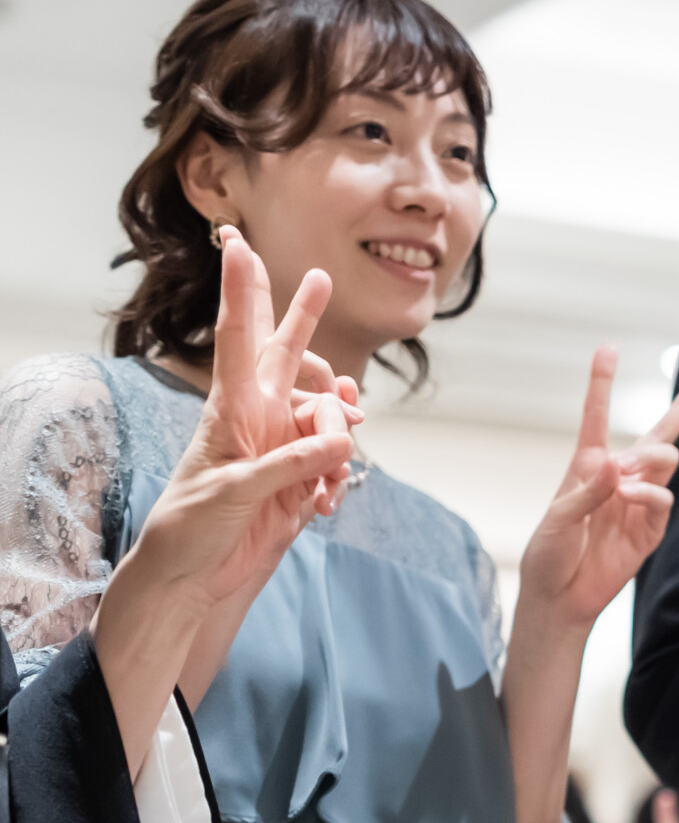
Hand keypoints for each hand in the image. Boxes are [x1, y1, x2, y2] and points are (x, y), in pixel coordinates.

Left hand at [122, 229, 360, 612]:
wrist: (197, 576)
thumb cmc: (193, 526)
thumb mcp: (234, 492)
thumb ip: (289, 465)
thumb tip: (341, 446)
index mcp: (230, 410)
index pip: (237, 340)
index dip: (241, 292)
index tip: (237, 245)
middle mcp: (258, 419)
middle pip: (286, 354)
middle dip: (303, 317)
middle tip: (322, 277)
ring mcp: (281, 446)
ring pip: (331, 421)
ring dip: (340, 448)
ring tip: (326, 488)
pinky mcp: (300, 478)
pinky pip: (337, 467)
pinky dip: (338, 486)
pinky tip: (324, 509)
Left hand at [515, 348, 678, 627]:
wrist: (560, 598)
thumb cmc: (549, 555)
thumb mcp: (556, 519)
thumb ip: (587, 490)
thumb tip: (617, 464)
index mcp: (587, 467)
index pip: (596, 417)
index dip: (602, 382)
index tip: (608, 348)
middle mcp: (617, 479)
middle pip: (656, 436)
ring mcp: (637, 504)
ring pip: (663, 463)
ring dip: (651, 461)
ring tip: (630, 476)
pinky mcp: (651, 530)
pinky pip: (663, 500)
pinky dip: (650, 494)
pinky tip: (631, 496)